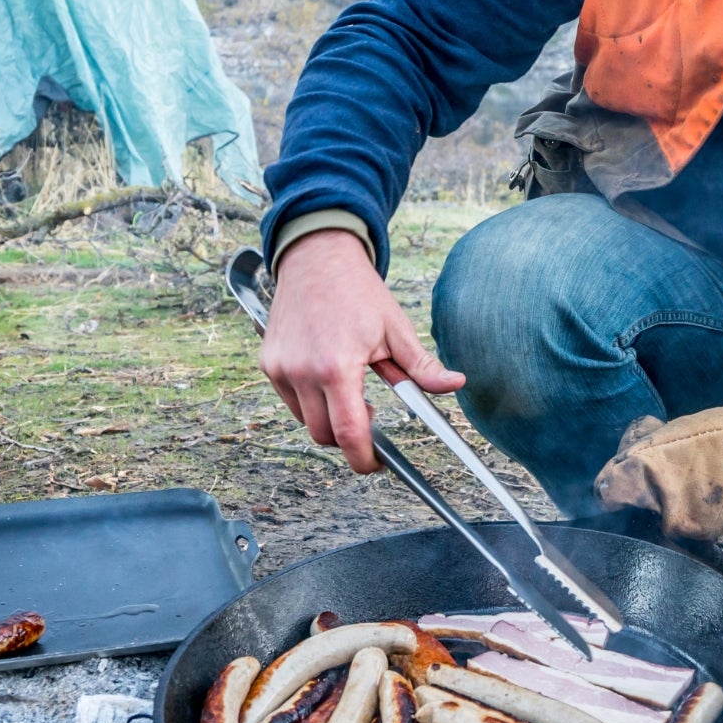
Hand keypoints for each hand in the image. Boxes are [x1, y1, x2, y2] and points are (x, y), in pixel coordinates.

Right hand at [259, 228, 463, 473]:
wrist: (317, 259)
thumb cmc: (358, 291)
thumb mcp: (396, 329)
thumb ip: (422, 366)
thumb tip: (455, 385)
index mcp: (337, 366)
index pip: (348, 432)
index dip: (363, 458)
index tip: (375, 463)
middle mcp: (302, 371)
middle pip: (324, 434)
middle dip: (349, 438)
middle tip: (372, 419)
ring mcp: (280, 368)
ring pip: (305, 420)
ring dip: (329, 419)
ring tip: (352, 392)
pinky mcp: (268, 363)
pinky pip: (290, 401)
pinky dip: (310, 402)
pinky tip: (329, 379)